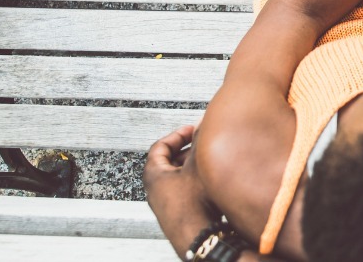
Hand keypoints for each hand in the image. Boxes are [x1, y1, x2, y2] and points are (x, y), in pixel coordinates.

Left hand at [144, 125, 214, 256]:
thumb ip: (199, 142)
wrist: (197, 237)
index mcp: (153, 174)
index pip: (160, 146)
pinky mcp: (175, 214)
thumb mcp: (197, 166)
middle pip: (168, 162)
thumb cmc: (192, 205)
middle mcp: (154, 190)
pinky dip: (193, 183)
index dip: (177, 135)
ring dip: (191, 168)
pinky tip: (209, 184)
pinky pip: (182, 192)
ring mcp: (164, 204)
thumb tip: (203, 126)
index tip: (190, 130)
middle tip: (201, 145)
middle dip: (186, 151)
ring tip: (207, 164)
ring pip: (176, 177)